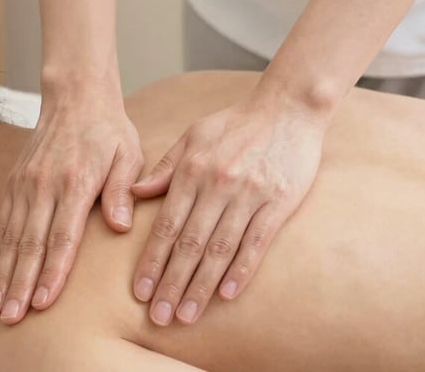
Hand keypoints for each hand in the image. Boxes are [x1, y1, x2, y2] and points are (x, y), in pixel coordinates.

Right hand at [0, 86, 143, 324]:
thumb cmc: (108, 131)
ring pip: (10, 237)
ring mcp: (25, 185)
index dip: (52, 272)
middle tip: (10, 316)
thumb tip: (122, 226)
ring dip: (2, 274)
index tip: (43, 302)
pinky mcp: (15, 183)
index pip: (62, 236)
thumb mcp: (127, 155)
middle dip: (20, 284)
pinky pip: (2, 223)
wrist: (75, 97)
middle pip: (30, 244)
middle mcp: (44, 186)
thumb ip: (122, 190)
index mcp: (75, 183)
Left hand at [131, 94, 326, 325]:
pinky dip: (241, 270)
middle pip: (189, 244)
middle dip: (171, 283)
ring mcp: (249, 195)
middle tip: (159, 316)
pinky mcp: (279, 203)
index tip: (140, 291)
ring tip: (187, 314)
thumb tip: (136, 193)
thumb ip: (165, 167)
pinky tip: (226, 294)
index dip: (152, 261)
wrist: (288, 109)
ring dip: (201, 286)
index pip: (166, 225)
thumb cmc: (235, 124)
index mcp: (192, 171)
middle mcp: (217, 185)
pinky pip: (257, 242)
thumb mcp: (193, 136)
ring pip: (220, 249)